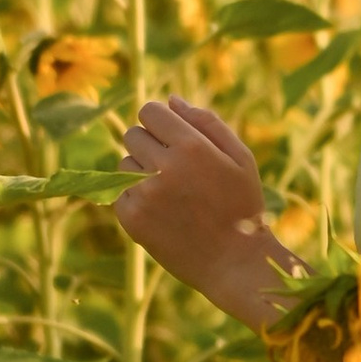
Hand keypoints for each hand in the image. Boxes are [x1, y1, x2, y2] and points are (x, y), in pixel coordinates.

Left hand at [116, 97, 302, 330]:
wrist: (233, 261)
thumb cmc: (241, 204)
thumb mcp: (239, 156)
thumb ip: (206, 121)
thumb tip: (171, 100)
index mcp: (191, 145)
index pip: (150, 111)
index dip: (160, 121)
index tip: (173, 138)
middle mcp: (164, 167)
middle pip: (133, 134)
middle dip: (151, 144)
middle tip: (175, 168)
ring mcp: (144, 194)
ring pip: (124, 163)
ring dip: (141, 171)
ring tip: (171, 192)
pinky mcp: (132, 218)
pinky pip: (119, 192)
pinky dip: (135, 197)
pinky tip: (162, 211)